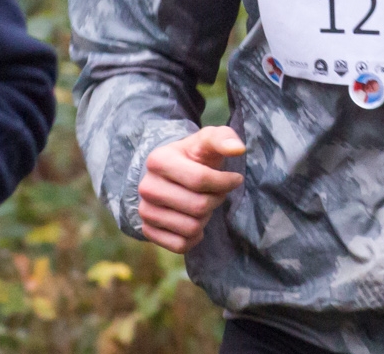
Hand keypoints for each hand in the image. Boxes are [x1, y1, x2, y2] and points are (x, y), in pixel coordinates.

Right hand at [137, 126, 244, 252]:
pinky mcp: (148, 231)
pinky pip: (180, 245)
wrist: (172, 174)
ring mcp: (145, 211)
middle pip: (198, 206)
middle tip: (217, 192)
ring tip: (203, 203)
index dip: (225, 182)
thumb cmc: (195, 156)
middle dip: (216, 200)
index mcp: (158, 160)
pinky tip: (194, 220)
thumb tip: (238, 149)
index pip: (200, 179)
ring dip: (206, 218)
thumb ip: (224, 138)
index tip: (235, 179)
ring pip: (191, 227)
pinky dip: (194, 236)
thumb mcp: (208, 140)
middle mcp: (146, 187)